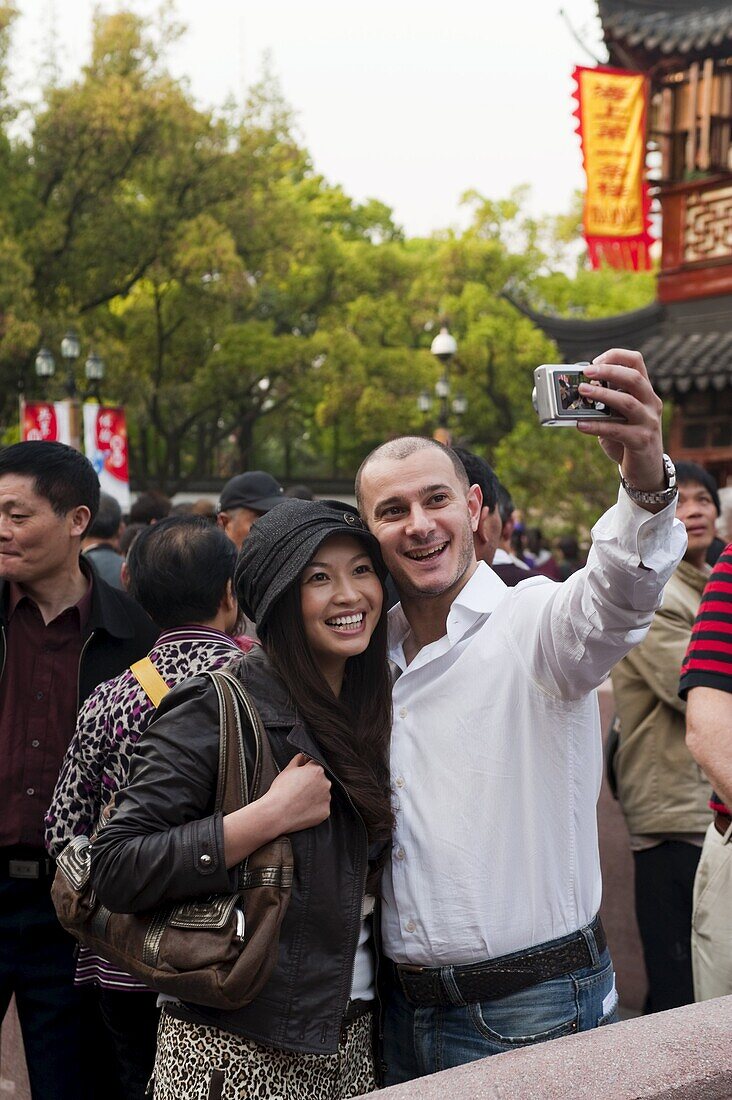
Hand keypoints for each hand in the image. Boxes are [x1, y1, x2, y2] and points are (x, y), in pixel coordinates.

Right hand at [264, 753, 331, 833]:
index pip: (315, 766)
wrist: (277, 812)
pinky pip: (321, 808)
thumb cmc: (280, 790)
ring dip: (314, 796)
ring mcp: (327, 798)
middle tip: (298, 791)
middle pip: (320, 781)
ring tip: (299, 801)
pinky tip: (303, 809)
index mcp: (317, 770)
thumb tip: (303, 756)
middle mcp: (326, 783)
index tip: (299, 779)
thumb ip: (298, 759)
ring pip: (322, 795)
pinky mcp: (325, 812)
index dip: (306, 772)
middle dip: (312, 784)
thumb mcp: (287, 770)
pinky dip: (314, 809)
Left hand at [576, 349, 665, 502]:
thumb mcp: (617, 416)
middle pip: (634, 378)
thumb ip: (604, 403)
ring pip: (628, 402)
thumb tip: (576, 391)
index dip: (615, 356)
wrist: (645, 470)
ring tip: (582, 391)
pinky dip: (597, 426)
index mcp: (644, 391)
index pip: (636, 362)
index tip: (595, 362)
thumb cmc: (627, 438)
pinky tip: (580, 424)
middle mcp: (650, 403)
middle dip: (608, 371)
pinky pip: (618, 430)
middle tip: (586, 372)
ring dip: (602, 395)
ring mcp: (648, 422)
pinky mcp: (641, 440)